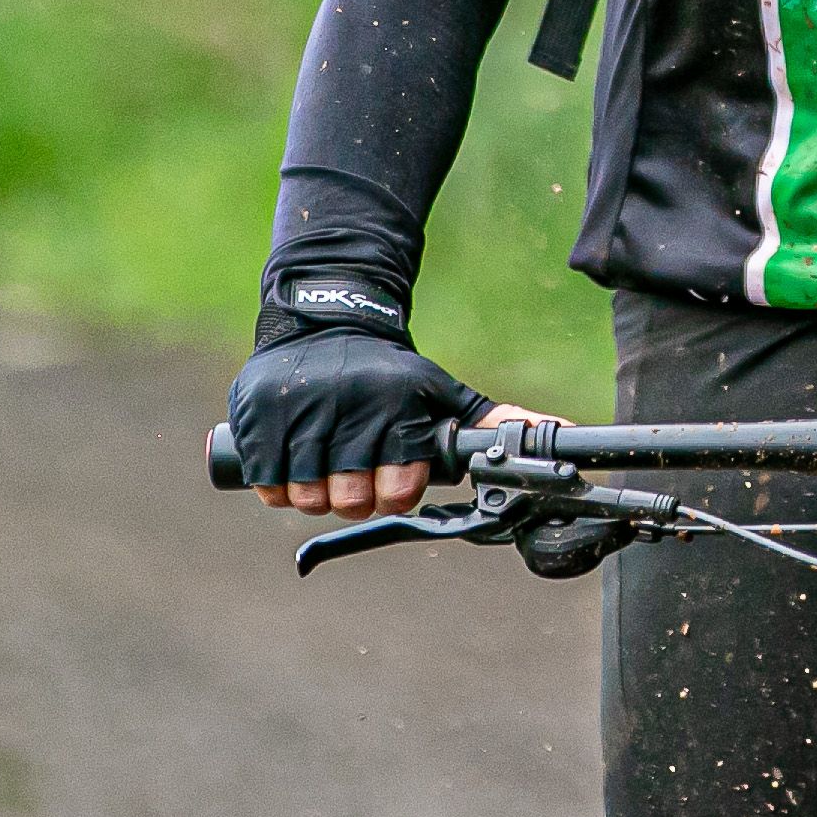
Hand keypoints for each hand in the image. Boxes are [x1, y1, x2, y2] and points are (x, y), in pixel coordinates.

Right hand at [219, 329, 497, 517]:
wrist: (324, 316)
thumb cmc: (390, 371)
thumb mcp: (440, 390)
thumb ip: (493, 421)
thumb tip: (560, 435)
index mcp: (396, 405)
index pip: (396, 490)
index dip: (394, 495)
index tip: (392, 483)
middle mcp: (347, 405)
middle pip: (348, 500)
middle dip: (354, 498)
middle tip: (355, 479)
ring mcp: (297, 409)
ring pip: (305, 496)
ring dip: (315, 495)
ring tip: (325, 470)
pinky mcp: (257, 413)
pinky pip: (266, 483)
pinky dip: (278, 486)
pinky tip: (292, 464)